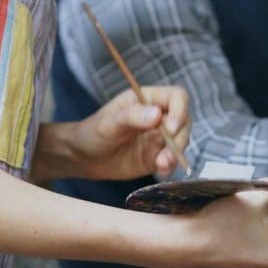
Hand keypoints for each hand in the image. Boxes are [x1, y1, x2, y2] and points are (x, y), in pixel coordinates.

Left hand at [39, 86, 190, 180]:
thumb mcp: (108, 123)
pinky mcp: (156, 157)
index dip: (180, 110)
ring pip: (181, 141)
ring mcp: (158, 137)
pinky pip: (172, 160)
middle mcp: (157, 116)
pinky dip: (171, 166)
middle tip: (166, 152)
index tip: (171, 127)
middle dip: (179, 137)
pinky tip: (161, 170)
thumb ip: (131, 116)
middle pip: (184, 121)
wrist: (83, 158)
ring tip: (162, 164)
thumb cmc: (92, 132)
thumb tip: (157, 115)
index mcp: (147, 99)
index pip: (177, 97)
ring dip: (176, 153)